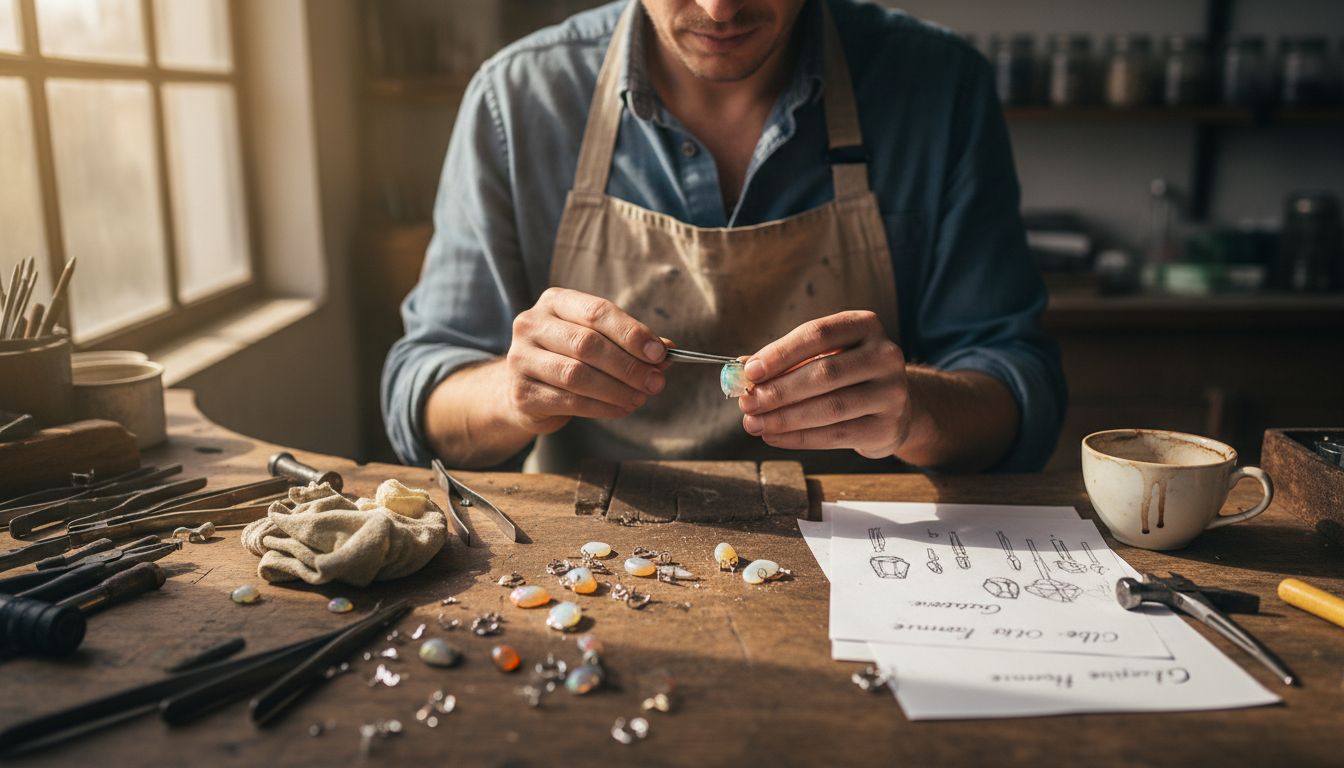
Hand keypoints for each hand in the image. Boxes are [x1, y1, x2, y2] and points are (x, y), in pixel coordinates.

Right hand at [505, 287, 667, 433]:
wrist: (527, 389)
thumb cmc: (569, 357)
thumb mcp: (598, 341)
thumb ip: (629, 343)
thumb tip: (667, 351)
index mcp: (554, 302)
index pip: (597, 312)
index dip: (631, 333)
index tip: (659, 354)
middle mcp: (531, 324)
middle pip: (587, 343)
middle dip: (628, 366)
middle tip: (655, 382)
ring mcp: (520, 358)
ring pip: (576, 374)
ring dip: (617, 389)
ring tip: (640, 398)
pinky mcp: (521, 392)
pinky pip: (568, 400)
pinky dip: (601, 407)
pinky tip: (621, 409)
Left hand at [738, 310, 908, 458]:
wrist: (894, 407)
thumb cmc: (848, 375)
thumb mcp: (822, 356)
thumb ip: (785, 360)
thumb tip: (739, 370)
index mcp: (865, 326)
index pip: (818, 334)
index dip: (781, 353)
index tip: (749, 371)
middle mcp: (885, 355)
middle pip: (825, 373)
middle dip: (779, 390)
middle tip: (747, 402)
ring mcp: (891, 393)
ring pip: (830, 407)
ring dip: (784, 418)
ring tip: (754, 423)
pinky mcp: (886, 427)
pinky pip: (836, 434)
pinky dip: (799, 438)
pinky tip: (774, 436)